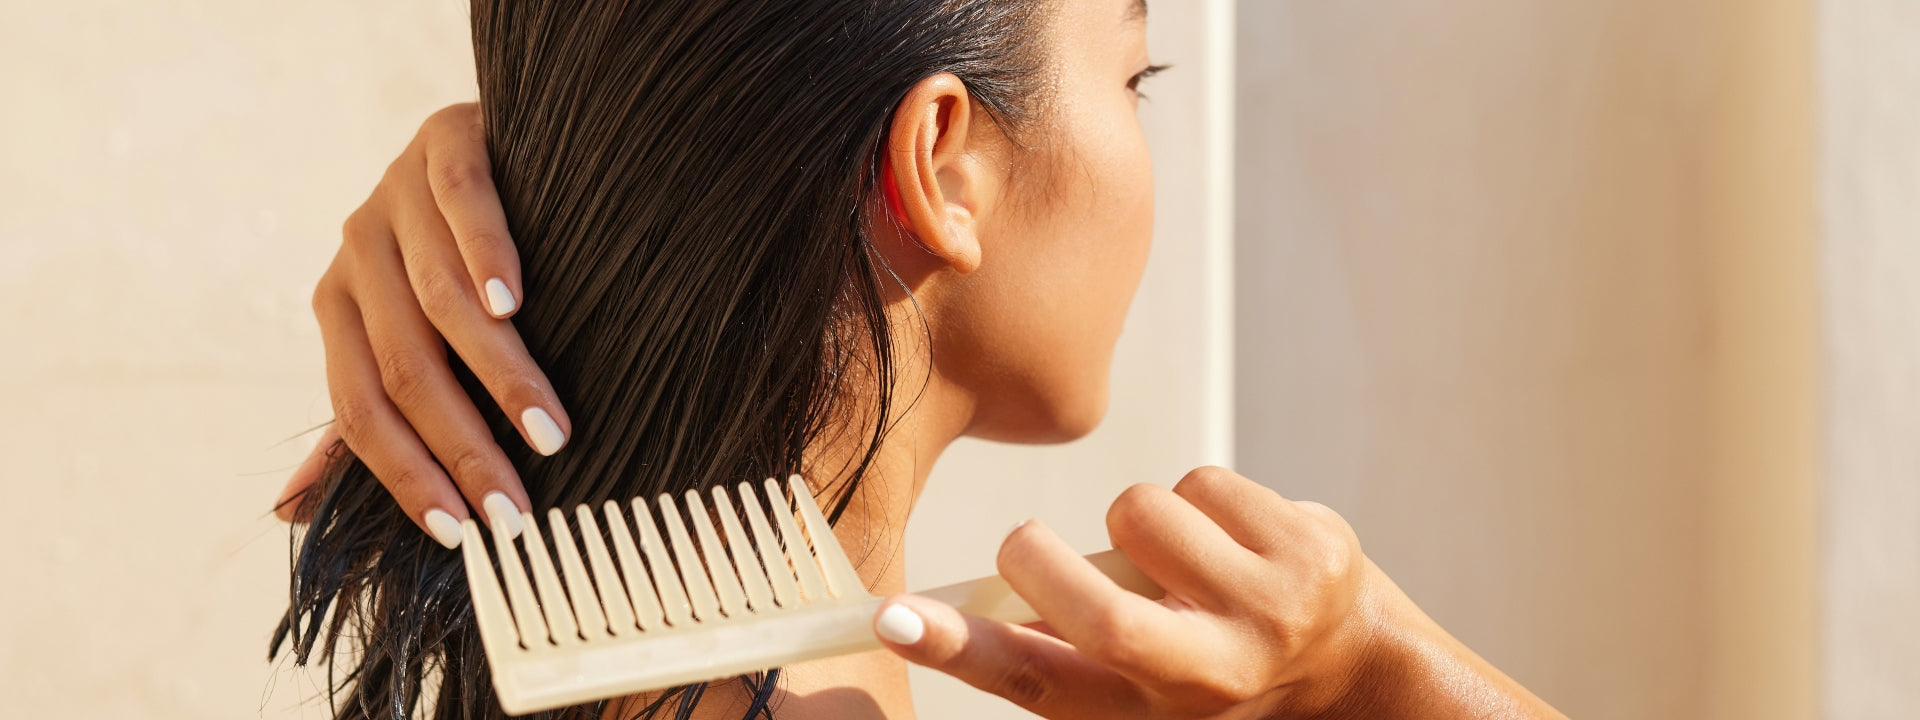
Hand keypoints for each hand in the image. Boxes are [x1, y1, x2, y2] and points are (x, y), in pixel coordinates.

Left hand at [274, 104, 567, 546]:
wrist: (490, 142)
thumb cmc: (455, 263)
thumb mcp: (402, 339)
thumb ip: (358, 422)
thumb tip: (287, 512)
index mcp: (337, 308)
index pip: (360, 409)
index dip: (406, 475)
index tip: (462, 533)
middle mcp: (356, 254)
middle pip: (405, 368)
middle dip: (463, 448)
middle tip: (515, 507)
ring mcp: (396, 197)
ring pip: (441, 301)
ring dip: (498, 375)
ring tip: (547, 431)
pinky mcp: (443, 143)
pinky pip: (461, 204)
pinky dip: (485, 255)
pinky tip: (512, 303)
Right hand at [873, 467, 1564, 719]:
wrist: (1354, 668)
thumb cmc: (1209, 666)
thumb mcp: (1133, 683)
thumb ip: (1054, 648)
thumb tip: (930, 611)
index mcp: (1150, 715)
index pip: (1044, 688)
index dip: (963, 651)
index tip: (894, 617)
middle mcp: (1214, 679)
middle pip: (1100, 612)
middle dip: (1039, 559)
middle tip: (1026, 548)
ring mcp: (1272, 615)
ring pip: (1141, 511)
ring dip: (1136, 518)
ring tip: (1174, 556)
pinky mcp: (1313, 552)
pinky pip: (1203, 482)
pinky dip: (1198, 497)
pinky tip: (1231, 537)